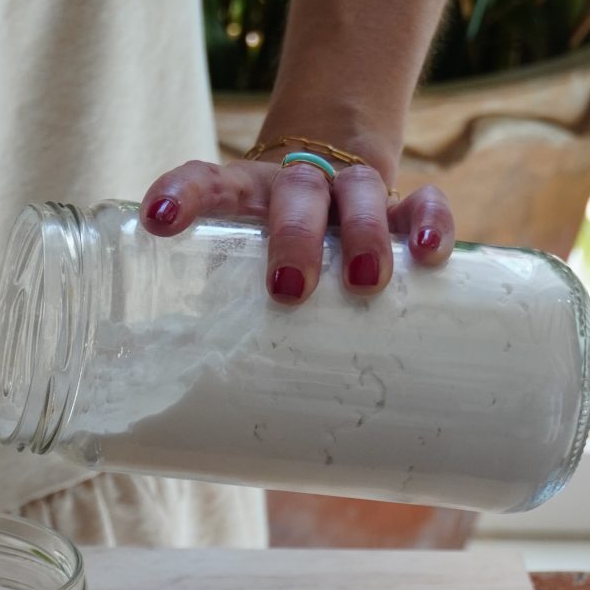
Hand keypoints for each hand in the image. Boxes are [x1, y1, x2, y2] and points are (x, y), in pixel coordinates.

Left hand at [140, 157, 453, 303]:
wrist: (334, 190)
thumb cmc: (273, 252)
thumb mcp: (241, 268)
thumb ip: (224, 314)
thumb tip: (205, 408)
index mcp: (245, 194)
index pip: (207, 181)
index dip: (181, 195)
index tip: (159, 219)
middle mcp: (297, 185)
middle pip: (295, 194)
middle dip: (294, 238)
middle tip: (289, 289)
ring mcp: (352, 190)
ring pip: (360, 192)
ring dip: (362, 233)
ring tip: (365, 281)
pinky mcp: (402, 205)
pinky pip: (422, 201)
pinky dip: (429, 223)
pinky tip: (430, 255)